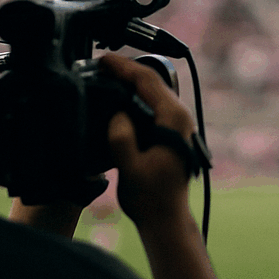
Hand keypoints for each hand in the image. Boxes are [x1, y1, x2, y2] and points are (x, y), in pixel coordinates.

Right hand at [101, 53, 196, 228]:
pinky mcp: (169, 131)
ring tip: (104, 75)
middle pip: (151, 81)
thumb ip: (122, 140)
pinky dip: (133, 95)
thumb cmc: (150, 198)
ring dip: (129, 82)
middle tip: (99, 64)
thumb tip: (117, 114)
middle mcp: (179, 116)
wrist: (165, 219)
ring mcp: (176, 123)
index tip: (102, 60)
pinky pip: (151, 103)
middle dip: (125, 70)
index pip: (148, 81)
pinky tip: (115, 97)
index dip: (124, 67)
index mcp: (174, 120)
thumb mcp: (130, 170)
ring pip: (152, 91)